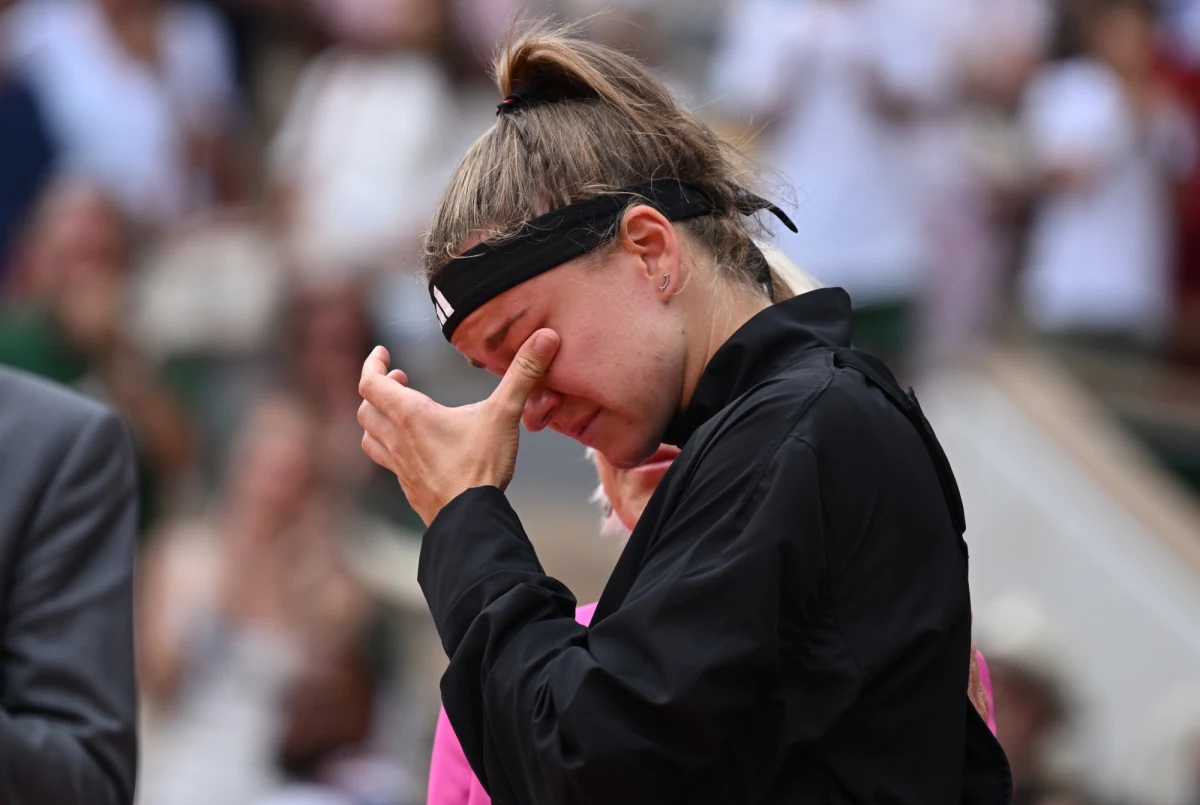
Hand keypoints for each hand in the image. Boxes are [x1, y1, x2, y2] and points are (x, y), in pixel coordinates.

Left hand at [357, 330, 559, 523]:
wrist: (470, 519)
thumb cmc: (481, 467)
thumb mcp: (504, 414)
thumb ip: (523, 375)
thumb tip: (546, 338)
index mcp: (411, 416)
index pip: (371, 383)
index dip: (372, 364)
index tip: (382, 353)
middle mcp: (398, 439)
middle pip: (366, 409)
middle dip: (379, 389)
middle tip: (401, 381)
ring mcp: (400, 466)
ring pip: (369, 436)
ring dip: (377, 419)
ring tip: (397, 413)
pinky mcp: (408, 486)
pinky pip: (386, 462)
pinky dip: (389, 446)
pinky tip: (413, 449)